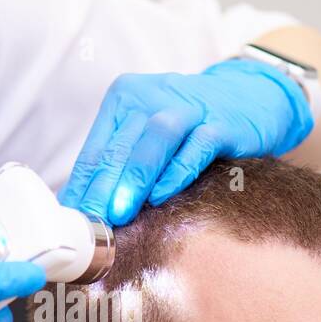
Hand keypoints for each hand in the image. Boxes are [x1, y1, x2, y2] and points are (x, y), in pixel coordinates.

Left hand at [58, 58, 313, 224]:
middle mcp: (152, 97)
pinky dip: (178, 171)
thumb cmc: (188, 125)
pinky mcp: (221, 123)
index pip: (95, 150)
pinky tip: (162, 195)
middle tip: (89, 225)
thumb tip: (81, 208)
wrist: (249, 96)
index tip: (71, 223)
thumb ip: (117, 164)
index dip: (81, 189)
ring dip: (134, 179)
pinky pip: (196, 147)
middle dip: (101, 190)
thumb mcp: (146, 134)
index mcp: (125, 99)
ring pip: (154, 140)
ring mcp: (188, 108)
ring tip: (119, 214)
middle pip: (120, 148)